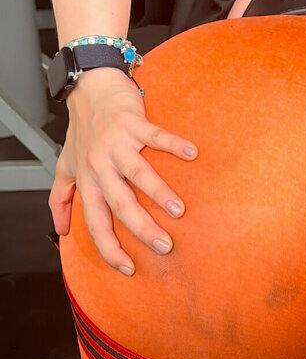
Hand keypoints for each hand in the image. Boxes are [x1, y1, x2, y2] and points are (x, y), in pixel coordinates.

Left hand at [49, 68, 198, 274]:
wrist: (88, 90)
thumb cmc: (82, 131)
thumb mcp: (66, 167)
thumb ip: (61, 200)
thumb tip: (60, 231)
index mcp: (88, 182)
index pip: (97, 223)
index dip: (110, 248)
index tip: (129, 268)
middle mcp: (100, 166)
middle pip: (120, 204)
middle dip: (142, 228)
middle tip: (164, 246)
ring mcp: (116, 144)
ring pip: (138, 174)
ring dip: (159, 193)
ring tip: (179, 211)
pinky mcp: (132, 124)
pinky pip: (155, 136)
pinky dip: (174, 144)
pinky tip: (192, 154)